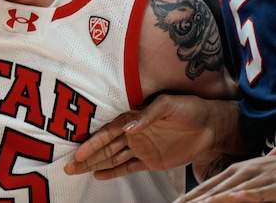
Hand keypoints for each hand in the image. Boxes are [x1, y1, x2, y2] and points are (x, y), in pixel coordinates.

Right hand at [64, 94, 224, 179]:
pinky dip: (113, 171)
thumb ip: (147, 115)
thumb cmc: (189, 108)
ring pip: (112, 158)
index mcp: (132, 117)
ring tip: (76, 171)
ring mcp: (140, 148)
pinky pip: (128, 167)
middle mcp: (132, 133)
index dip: (92, 142)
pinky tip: (98, 175)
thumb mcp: (168, 105)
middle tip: (68, 166)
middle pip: (104, 147)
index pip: (107, 132)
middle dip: (86, 156)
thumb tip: (128, 127)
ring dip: (94, 164)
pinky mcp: (150, 161)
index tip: (78, 152)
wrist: (211, 124)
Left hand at [175, 149, 275, 202]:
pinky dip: (244, 194)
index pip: (207, 185)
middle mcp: (242, 172)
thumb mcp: (255, 176)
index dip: (190, 195)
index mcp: (235, 171)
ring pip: (230, 190)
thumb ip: (241, 185)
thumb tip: (228, 192)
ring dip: (212, 198)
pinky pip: (256, 192)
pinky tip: (232, 197)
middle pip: (213, 188)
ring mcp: (257, 177)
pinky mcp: (273, 186)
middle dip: (193, 199)